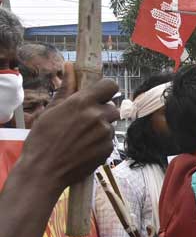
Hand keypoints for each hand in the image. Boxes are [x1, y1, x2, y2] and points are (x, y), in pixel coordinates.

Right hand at [23, 65, 118, 188]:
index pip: (110, 85)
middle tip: (83, 122)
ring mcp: (105, 133)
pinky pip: (109, 141)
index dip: (105, 90)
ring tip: (80, 137)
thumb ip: (66, 88)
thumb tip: (70, 67)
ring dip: (100, 129)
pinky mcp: (108, 149)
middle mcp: (98, 116)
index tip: (98, 96)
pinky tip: (84, 148)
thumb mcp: (51, 110)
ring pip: (110, 125)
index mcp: (83, 102)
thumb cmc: (43, 138)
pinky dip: (100, 143)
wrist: (44, 170)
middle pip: (112, 108)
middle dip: (101, 112)